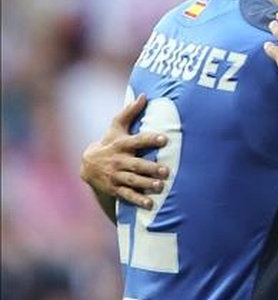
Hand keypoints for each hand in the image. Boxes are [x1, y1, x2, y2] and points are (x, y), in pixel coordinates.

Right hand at [80, 94, 168, 208]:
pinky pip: (127, 195)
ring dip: (147, 184)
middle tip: (166, 170)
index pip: (137, 140)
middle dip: (151, 168)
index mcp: (121, 144)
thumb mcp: (116, 127)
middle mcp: (119, 160)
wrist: (88, 165)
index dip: (150, 139)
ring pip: (133, 180)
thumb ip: (130, 112)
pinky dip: (138, 200)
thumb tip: (144, 95)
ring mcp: (116, 176)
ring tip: (161, 186)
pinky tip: (150, 204)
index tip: (164, 139)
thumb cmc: (110, 143)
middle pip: (136, 164)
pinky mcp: (115, 189)